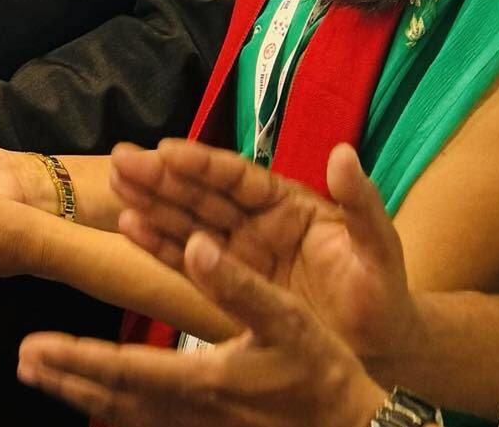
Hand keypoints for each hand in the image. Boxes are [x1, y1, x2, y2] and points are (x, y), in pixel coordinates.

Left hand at [16, 230, 390, 426]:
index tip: (36, 347)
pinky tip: (104, 403)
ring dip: (82, 395)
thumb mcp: (288, 320)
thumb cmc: (325, 374)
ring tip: (46, 379)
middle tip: (25, 362)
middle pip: (113, 397)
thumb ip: (238, 283)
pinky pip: (150, 426)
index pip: (124, 368)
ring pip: (126, 416)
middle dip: (66, 378)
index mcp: (206, 380)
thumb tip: (197, 244)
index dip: (76, 357)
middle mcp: (193, 412)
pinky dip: (117, 412)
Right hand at [110, 139, 416, 363]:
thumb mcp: (379, 246)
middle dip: (163, 177)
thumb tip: (343, 153)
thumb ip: (360, 201)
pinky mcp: (230, 285)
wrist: (380, 349)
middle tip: (121, 160)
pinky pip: (188, 262)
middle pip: (204, 194)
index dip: (203, 164)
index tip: (166, 150)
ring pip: (188, 222)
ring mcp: (241, 254)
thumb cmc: (383, 294)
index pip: (239, 178)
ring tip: (115, 186)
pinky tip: (129, 227)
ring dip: (152, 204)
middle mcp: (259, 223)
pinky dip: (159, 245)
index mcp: (290, 205)